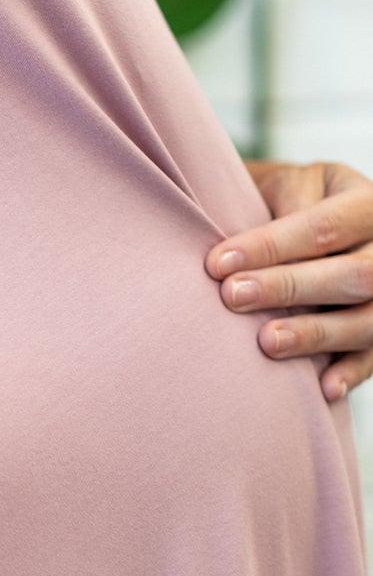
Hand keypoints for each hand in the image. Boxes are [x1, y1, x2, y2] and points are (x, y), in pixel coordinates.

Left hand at [204, 159, 372, 401]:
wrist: (313, 216)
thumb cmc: (292, 202)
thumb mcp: (291, 187)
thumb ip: (281, 211)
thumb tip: (242, 257)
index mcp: (368, 205)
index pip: (324, 227)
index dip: (271, 246)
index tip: (218, 264)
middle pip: (354, 274)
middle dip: (290, 287)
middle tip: (233, 297)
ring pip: (368, 319)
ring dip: (316, 333)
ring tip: (266, 342)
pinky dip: (350, 373)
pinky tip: (322, 388)